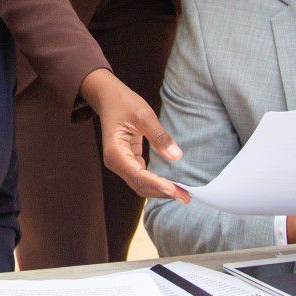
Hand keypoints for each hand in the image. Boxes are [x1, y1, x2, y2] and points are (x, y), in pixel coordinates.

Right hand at [80, 69, 189, 202]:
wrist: (109, 98)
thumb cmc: (124, 103)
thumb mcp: (143, 115)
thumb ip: (159, 136)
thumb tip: (176, 156)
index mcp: (115, 151)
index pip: (138, 174)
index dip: (157, 184)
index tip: (175, 190)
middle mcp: (115, 162)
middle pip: (140, 184)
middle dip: (162, 192)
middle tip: (186, 197)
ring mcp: (120, 163)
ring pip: (140, 184)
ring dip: (160, 191)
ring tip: (182, 195)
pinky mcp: (127, 162)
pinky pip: (142, 177)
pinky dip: (156, 183)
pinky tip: (172, 185)